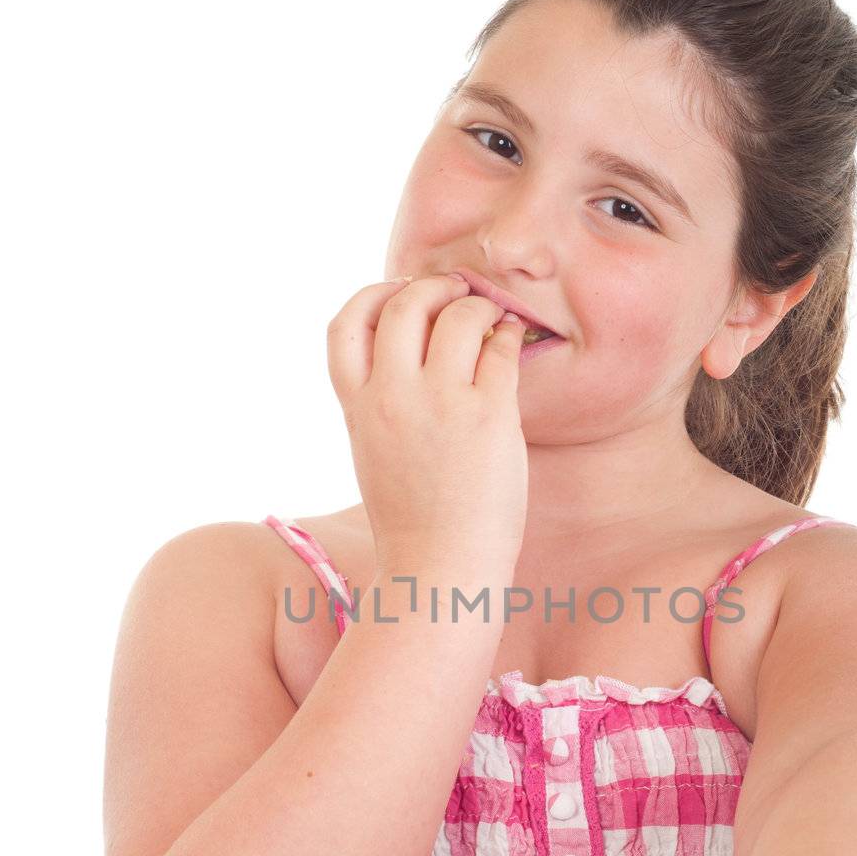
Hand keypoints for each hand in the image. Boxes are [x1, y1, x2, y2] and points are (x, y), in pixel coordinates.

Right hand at [326, 273, 528, 579]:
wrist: (441, 569)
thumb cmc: (414, 521)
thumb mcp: (373, 454)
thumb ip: (379, 405)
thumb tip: (408, 357)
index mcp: (358, 408)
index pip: (344, 326)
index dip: (371, 295)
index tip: (397, 293)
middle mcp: (392, 397)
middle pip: (402, 304)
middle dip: (432, 286)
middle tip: (456, 293)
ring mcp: (441, 403)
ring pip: (457, 316)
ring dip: (477, 306)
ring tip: (491, 318)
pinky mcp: (489, 415)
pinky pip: (500, 349)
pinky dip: (508, 336)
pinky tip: (513, 343)